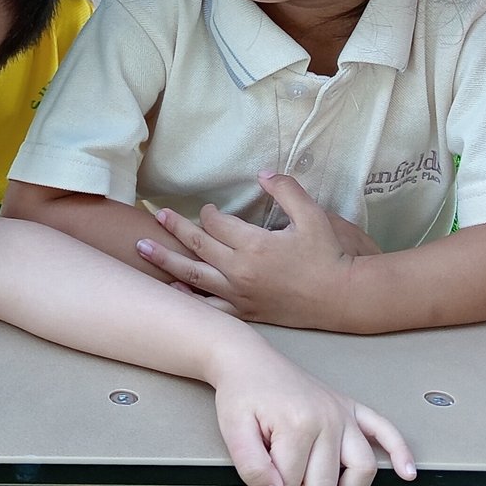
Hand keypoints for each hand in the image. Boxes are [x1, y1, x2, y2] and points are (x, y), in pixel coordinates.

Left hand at [137, 171, 378, 325]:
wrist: (344, 297)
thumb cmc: (329, 255)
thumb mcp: (312, 215)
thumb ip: (286, 190)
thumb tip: (262, 173)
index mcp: (254, 245)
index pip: (217, 224)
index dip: (208, 214)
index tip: (207, 210)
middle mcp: (240, 271)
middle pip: (198, 245)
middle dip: (176, 228)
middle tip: (157, 217)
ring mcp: (240, 294)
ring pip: (193, 276)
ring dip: (165, 260)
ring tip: (142, 248)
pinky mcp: (246, 312)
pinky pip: (209, 307)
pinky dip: (188, 298)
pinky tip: (172, 291)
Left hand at [212, 345, 414, 485]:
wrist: (248, 360)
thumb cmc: (242, 392)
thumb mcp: (232, 430)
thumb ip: (251, 467)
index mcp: (299, 424)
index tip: (255, 485)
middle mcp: (328, 419)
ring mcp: (343, 414)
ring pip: (361, 471)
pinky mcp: (351, 409)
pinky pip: (385, 430)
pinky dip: (399, 452)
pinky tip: (407, 471)